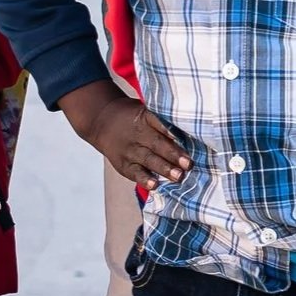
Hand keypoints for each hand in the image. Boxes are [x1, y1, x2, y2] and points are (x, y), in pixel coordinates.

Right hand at [58, 80, 190, 188]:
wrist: (102, 121)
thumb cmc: (133, 117)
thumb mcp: (145, 110)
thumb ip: (164, 120)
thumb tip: (193, 130)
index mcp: (144, 116)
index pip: (160, 123)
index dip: (173, 131)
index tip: (189, 137)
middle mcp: (137, 133)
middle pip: (156, 143)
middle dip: (173, 154)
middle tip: (188, 163)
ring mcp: (129, 150)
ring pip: (148, 160)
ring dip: (164, 168)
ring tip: (178, 176)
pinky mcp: (123, 164)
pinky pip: (135, 172)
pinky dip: (144, 179)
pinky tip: (154, 185)